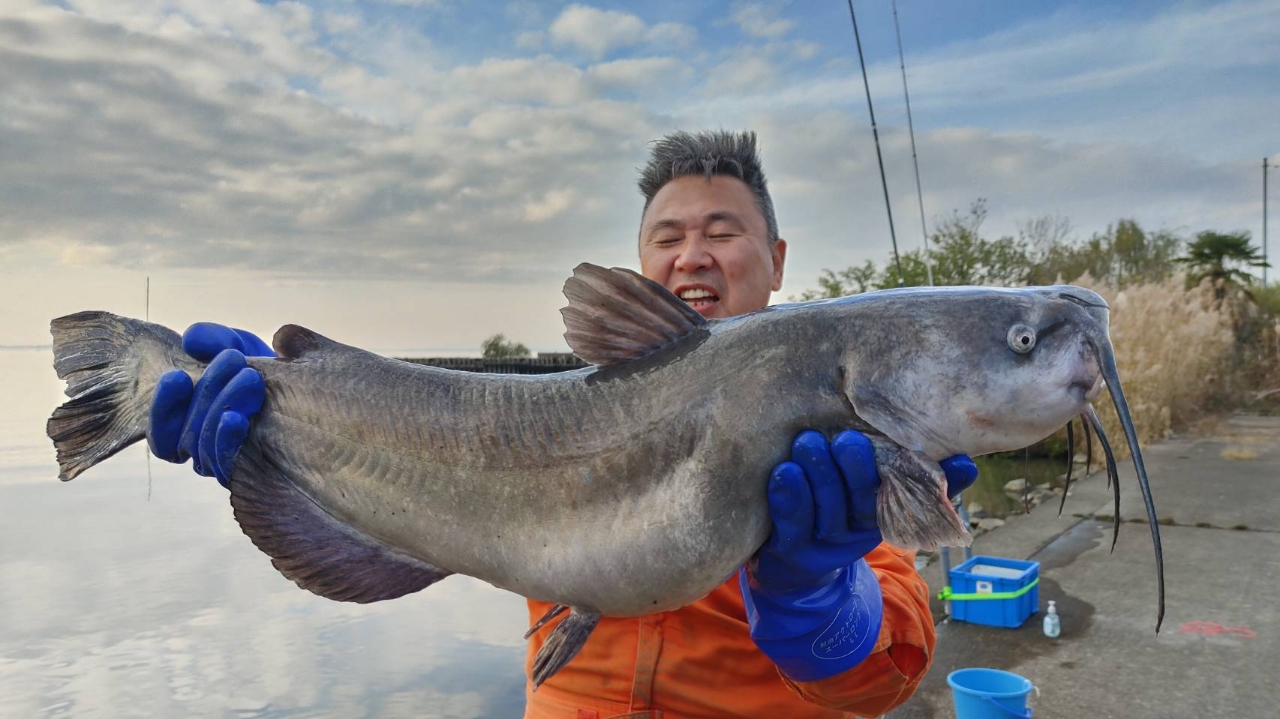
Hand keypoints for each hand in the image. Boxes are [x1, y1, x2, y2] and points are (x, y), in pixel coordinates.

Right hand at [147, 323, 271, 487]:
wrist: (313, 390)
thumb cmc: (267, 370)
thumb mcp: (240, 347)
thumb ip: (214, 339)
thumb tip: (191, 340)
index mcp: (194, 426)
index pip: (163, 436)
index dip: (161, 409)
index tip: (176, 375)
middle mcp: (207, 451)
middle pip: (186, 436)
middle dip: (206, 391)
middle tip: (233, 357)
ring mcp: (229, 464)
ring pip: (204, 450)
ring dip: (221, 407)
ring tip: (249, 376)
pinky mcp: (253, 474)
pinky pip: (227, 466)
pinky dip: (226, 439)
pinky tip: (236, 416)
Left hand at [738, 429, 977, 680]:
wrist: (794, 570)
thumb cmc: (837, 513)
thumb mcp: (878, 499)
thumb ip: (919, 479)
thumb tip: (968, 463)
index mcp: (878, 519)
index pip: (897, 499)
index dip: (906, 476)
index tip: (898, 446)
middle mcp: (852, 535)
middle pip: (856, 503)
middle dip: (854, 471)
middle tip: (847, 439)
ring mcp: (820, 546)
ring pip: (823, 512)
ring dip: (817, 476)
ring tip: (808, 442)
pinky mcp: (789, 552)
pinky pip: (791, 525)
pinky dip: (788, 498)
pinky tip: (784, 471)